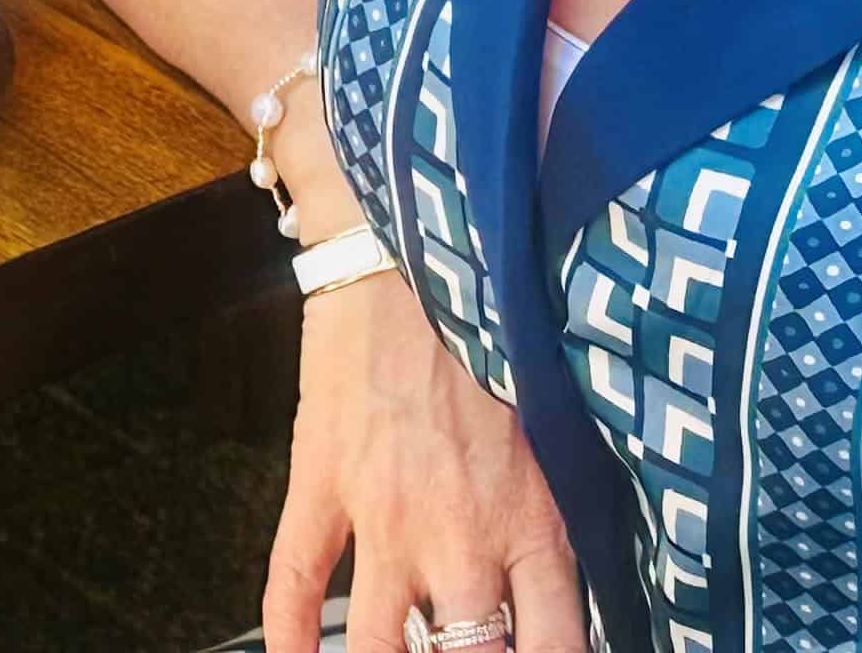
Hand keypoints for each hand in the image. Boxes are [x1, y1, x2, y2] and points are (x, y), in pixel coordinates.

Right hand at [267, 269, 583, 652]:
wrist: (410, 249)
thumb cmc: (492, 328)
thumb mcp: (554, 428)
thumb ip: (560, 514)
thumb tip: (572, 586)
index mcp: (533, 524)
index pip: (553, 648)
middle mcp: (459, 536)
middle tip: (463, 651)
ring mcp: (384, 514)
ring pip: (379, 647)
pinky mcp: (322, 480)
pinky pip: (294, 579)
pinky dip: (289, 635)